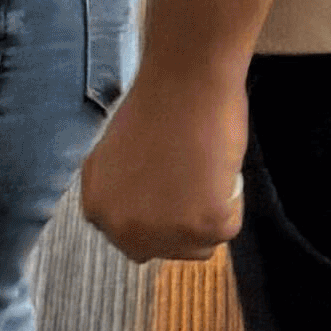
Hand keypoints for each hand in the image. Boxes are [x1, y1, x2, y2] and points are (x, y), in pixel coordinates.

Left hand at [78, 58, 248, 261]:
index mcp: (98, 210)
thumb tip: (138, 211)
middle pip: (165, 250)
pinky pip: (229, 227)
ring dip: (208, 216)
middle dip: (182, 224)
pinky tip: (218, 166)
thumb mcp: (113, 154)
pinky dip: (232, 200)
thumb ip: (118, 190)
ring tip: (204, 171)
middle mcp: (124, 229)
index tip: (171, 191)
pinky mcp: (205, 225)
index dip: (158, 216)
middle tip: (192, 183)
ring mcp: (165, 231)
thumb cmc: (156, 104)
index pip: (133, 239)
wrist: (186, 80)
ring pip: (199, 246)